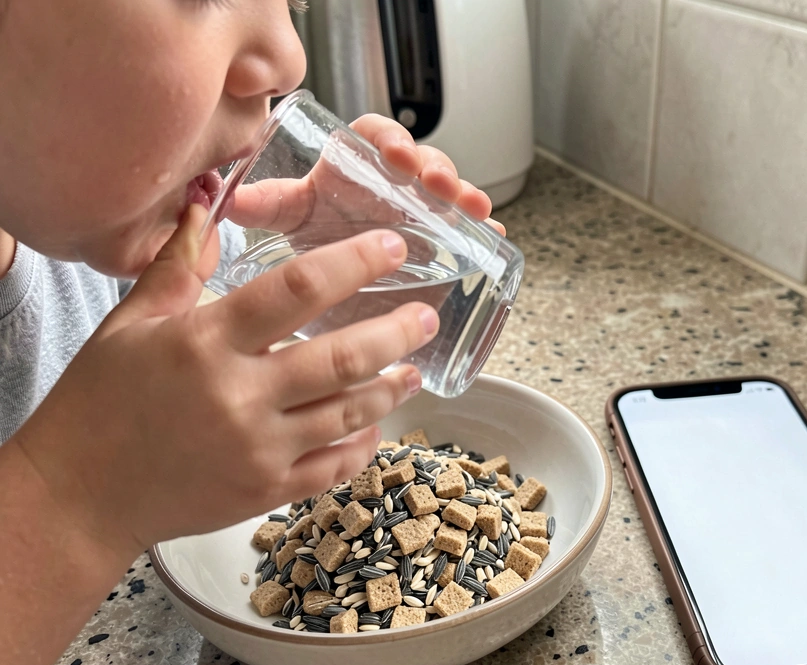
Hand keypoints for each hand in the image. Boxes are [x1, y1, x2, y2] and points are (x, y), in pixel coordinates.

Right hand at [10, 205, 438, 556]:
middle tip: (425, 316)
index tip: (393, 248)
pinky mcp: (265, 492)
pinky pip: (332, 467)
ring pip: (347, 415)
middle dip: (394, 333)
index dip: (354, 263)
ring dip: (389, 388)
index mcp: (206, 342)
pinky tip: (376, 426)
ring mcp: (258, 450)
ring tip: (413, 369)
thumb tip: (203, 207)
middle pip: (340, 358)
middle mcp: (240, 396)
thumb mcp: (129, 324)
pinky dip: (362, 446)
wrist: (81, 493)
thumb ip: (177, 267)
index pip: (297, 290)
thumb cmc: (101, 402)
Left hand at [228, 113, 505, 235]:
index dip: (389, 139)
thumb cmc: (313, 241)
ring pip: (448, 194)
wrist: (333, 295)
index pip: (374, 136)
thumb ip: (263, 204)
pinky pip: (468, 232)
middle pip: (420, 163)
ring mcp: (421, 215)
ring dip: (464, 194)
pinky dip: (483, 231)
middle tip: (438, 184)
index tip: (395, 157)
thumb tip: (224, 194)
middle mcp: (393, 188)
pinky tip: (492, 234)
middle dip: (435, 167)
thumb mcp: (289, 220)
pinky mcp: (441, 246)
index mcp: (355, 170)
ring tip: (473, 207)